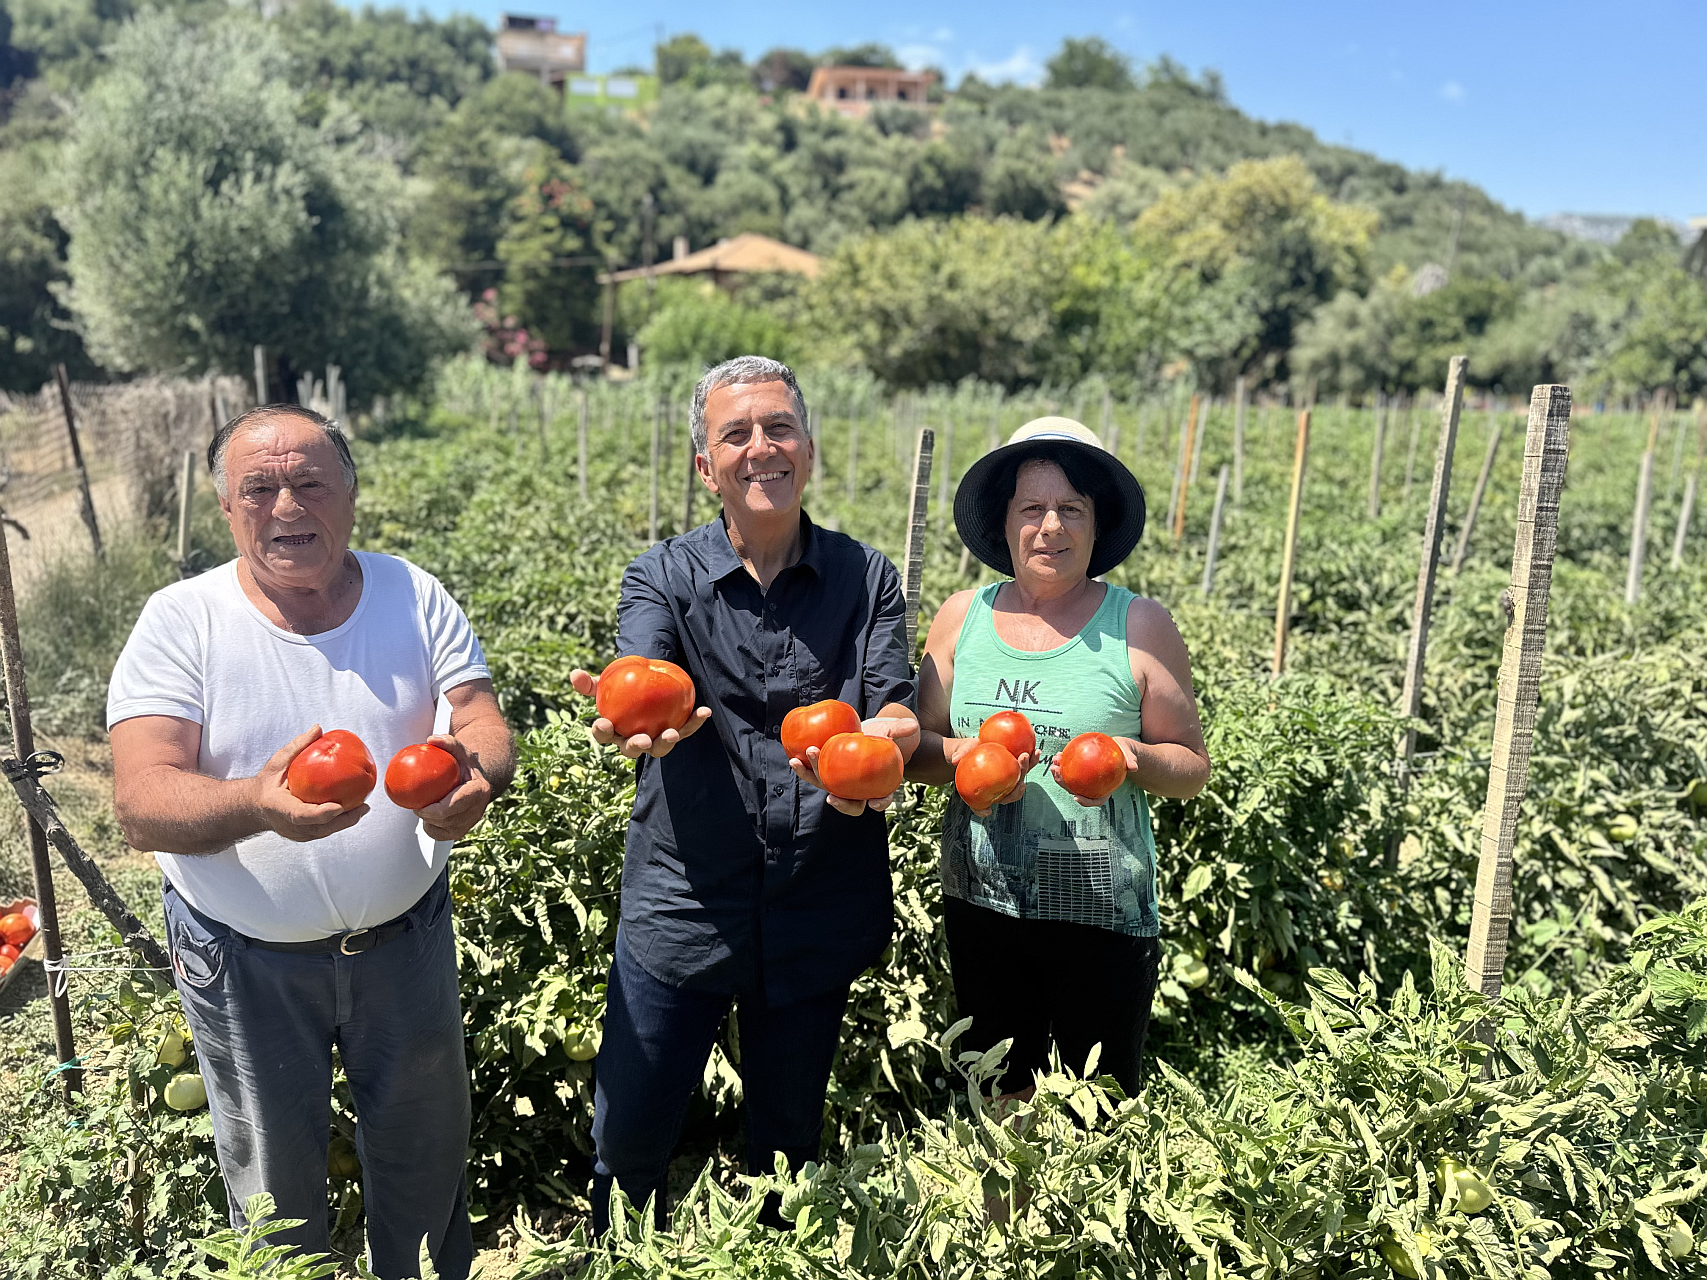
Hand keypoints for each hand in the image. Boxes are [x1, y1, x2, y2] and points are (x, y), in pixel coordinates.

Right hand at [252, 726, 369, 841]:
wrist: (254, 805)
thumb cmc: (267, 783)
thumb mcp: (278, 762)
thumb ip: (298, 747)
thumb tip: (318, 729)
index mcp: (279, 807)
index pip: (300, 814)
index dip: (320, 813)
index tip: (338, 806)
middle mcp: (288, 824)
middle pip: (318, 828)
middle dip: (342, 820)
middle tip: (362, 807)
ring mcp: (296, 833)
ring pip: (323, 832)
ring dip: (345, 822)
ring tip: (363, 809)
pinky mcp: (303, 835)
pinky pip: (323, 830)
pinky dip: (338, 822)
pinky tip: (354, 810)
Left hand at [414, 734, 493, 840]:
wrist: (474, 780)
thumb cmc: (464, 765)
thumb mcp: (458, 750)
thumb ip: (448, 742)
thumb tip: (431, 740)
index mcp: (479, 791)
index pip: (454, 805)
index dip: (434, 810)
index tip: (419, 806)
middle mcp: (478, 809)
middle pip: (448, 820)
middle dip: (429, 817)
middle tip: (416, 807)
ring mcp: (471, 822)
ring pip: (445, 830)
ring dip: (431, 822)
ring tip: (423, 810)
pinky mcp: (462, 830)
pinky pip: (442, 836)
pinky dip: (432, 829)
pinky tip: (427, 819)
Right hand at [570, 667, 712, 759]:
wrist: (645, 683)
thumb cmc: (620, 686)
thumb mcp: (605, 681)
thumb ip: (589, 681)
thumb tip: (574, 675)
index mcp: (613, 731)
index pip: (604, 734)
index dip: (603, 731)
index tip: (604, 722)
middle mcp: (633, 741)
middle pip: (632, 749)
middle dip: (637, 747)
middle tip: (643, 740)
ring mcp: (655, 739)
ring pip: (660, 748)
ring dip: (666, 742)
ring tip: (672, 733)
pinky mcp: (675, 733)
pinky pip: (686, 729)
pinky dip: (694, 722)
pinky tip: (704, 711)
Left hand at [788, 715, 919, 816]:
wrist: (862, 729)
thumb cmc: (879, 733)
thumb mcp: (890, 729)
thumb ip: (900, 729)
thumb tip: (913, 726)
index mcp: (877, 785)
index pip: (882, 799)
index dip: (879, 803)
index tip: (874, 802)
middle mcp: (856, 789)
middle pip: (851, 804)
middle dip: (840, 802)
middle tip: (831, 795)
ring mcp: (839, 783)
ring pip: (826, 788)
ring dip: (813, 779)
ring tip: (802, 765)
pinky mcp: (824, 772)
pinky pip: (812, 774)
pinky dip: (802, 768)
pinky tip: (794, 759)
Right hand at [947, 737, 1031, 817]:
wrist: (973, 746)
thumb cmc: (966, 754)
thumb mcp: (960, 754)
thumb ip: (959, 756)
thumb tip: (956, 760)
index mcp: (990, 790)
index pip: (999, 799)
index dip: (1006, 798)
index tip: (1003, 798)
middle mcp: (1003, 786)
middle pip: (1014, 789)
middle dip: (1020, 778)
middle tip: (1020, 761)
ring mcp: (1011, 776)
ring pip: (1023, 776)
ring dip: (1029, 767)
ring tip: (1032, 755)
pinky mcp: (1017, 764)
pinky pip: (1026, 764)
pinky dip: (1033, 759)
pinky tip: (1036, 751)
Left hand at [1048, 737, 1139, 807]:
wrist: (1119, 748)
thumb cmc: (1125, 754)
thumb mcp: (1130, 756)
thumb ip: (1131, 761)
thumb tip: (1133, 767)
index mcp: (1105, 789)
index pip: (1095, 800)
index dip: (1085, 801)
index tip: (1076, 797)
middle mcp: (1093, 787)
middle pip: (1077, 790)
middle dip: (1064, 784)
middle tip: (1057, 773)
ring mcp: (1085, 780)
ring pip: (1070, 781)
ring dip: (1059, 774)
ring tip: (1054, 764)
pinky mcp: (1080, 771)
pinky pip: (1070, 769)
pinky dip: (1063, 763)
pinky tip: (1058, 755)